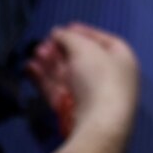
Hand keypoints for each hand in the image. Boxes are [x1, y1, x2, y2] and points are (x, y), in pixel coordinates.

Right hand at [26, 23, 139, 138]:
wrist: (98, 125)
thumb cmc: (98, 77)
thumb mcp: (84, 48)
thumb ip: (68, 37)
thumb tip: (58, 32)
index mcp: (122, 59)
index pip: (103, 41)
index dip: (83, 32)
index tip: (65, 27)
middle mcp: (109, 77)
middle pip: (81, 58)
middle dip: (61, 49)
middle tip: (44, 43)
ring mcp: (91, 96)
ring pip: (67, 74)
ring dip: (50, 63)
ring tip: (34, 54)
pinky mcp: (74, 111)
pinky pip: (58, 90)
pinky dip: (45, 79)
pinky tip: (30, 68)